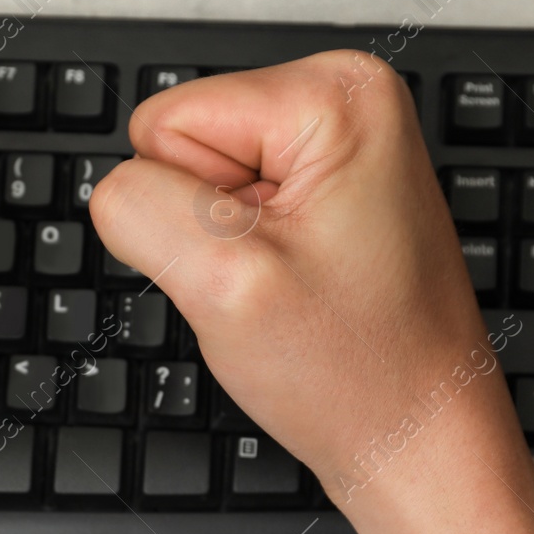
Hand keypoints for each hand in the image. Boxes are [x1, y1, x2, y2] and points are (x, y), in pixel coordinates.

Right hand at [91, 53, 530, 524]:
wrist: (417, 440)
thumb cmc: (360, 374)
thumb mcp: (223, 281)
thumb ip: (140, 208)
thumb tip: (116, 187)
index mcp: (334, 93)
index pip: (163, 123)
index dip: (187, 212)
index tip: (260, 261)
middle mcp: (346, 101)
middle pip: (181, 144)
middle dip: (207, 228)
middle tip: (277, 282)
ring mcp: (340, 148)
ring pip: (199, 185)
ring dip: (226, 251)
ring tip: (292, 291)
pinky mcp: (328, 191)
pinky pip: (230, 212)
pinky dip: (246, 260)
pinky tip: (298, 291)